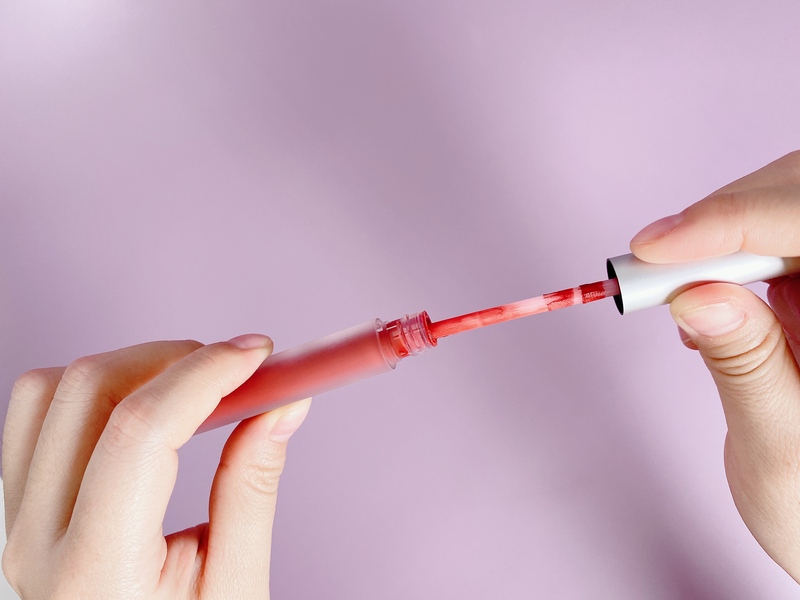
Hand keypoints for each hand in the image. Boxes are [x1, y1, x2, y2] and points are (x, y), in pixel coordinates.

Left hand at [2, 336, 310, 598]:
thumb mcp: (233, 587)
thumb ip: (253, 488)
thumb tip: (282, 405)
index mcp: (97, 570)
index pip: (142, 432)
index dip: (206, 373)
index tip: (256, 354)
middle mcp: (35, 541)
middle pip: (89, 391)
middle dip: (174, 360)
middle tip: (233, 371)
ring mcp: (12, 523)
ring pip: (50, 390)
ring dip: (128, 368)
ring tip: (186, 392)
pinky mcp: (13, 510)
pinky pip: (33, 416)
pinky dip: (89, 391)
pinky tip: (138, 412)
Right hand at [630, 150, 799, 580]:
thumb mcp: (779, 443)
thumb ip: (745, 363)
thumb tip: (694, 293)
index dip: (736, 222)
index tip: (660, 244)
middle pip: (793, 200)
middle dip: (724, 219)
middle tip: (650, 261)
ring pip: (774, 210)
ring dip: (713, 239)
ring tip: (669, 291)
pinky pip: (758, 245)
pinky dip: (712, 262)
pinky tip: (699, 308)